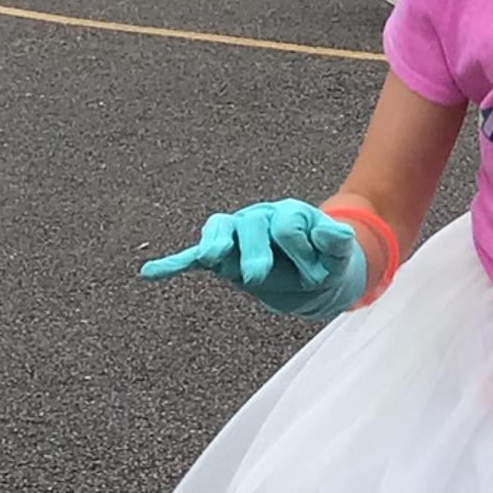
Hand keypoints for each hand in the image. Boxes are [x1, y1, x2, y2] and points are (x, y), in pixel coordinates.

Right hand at [140, 199, 366, 318]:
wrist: (315, 276)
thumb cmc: (326, 262)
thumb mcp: (341, 257)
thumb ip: (337, 244)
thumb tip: (336, 232)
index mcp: (290, 215)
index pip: (288, 225)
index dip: (301, 250)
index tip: (316, 277)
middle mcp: (261, 219)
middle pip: (251, 224)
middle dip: (254, 250)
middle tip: (258, 276)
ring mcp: (238, 236)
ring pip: (221, 230)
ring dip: (216, 244)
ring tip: (211, 256)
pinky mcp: (222, 258)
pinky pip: (194, 258)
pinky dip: (174, 265)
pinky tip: (151, 273)